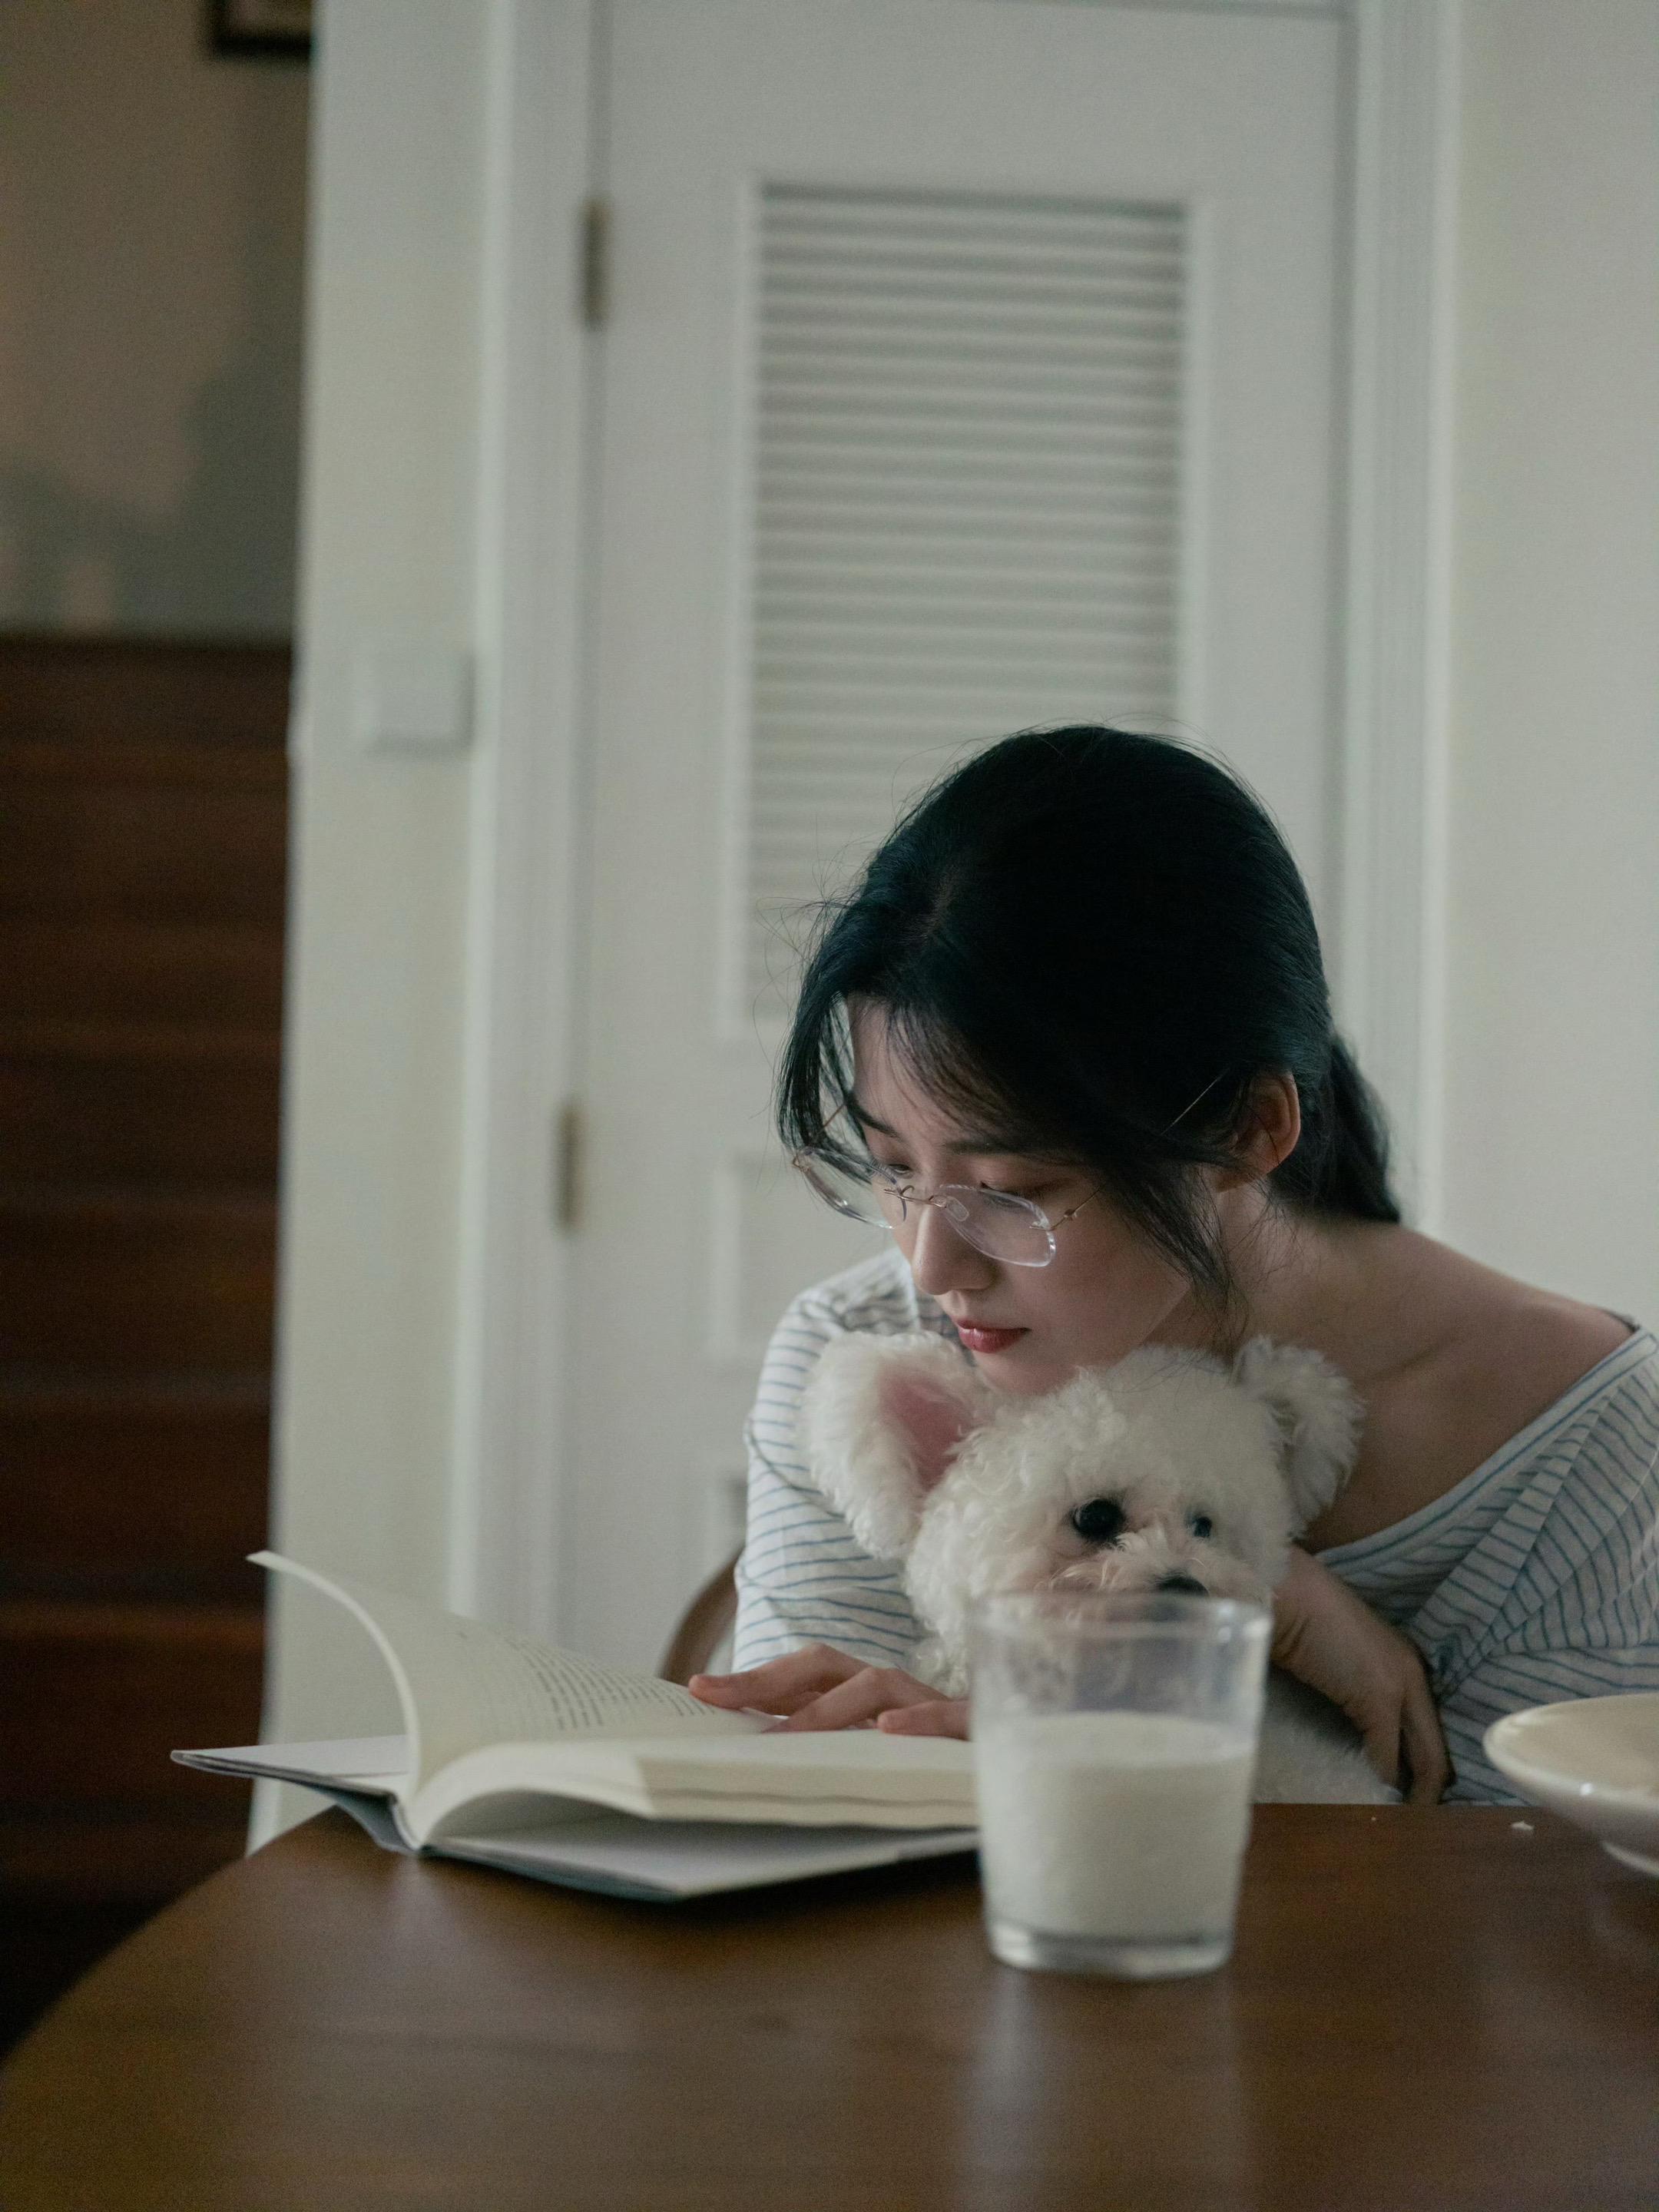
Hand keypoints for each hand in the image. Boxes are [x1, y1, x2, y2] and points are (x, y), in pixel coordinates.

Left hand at [689, 1644, 969, 1737]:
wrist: (1029, 1755)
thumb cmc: (943, 1759)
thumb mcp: (879, 1754)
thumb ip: (833, 1746)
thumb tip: (761, 1755)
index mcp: (865, 1695)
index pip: (801, 1675)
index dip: (752, 1679)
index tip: (697, 1690)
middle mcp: (892, 1691)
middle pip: (824, 1666)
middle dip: (767, 1679)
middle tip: (716, 1696)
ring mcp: (933, 1703)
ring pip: (875, 1688)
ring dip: (828, 1710)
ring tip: (786, 1737)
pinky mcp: (976, 1726)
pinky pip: (947, 1717)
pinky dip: (918, 1721)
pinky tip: (889, 1733)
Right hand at [1273, 1547, 1449, 1801]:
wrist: (1289, 1594)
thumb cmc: (1305, 1617)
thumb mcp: (1344, 1657)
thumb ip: (1358, 1687)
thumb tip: (1356, 1723)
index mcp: (1407, 1662)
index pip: (1428, 1726)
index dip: (1427, 1763)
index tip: (1417, 1792)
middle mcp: (1414, 1676)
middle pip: (1436, 1747)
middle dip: (1432, 1788)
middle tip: (1421, 1819)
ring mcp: (1401, 1688)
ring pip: (1423, 1756)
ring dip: (1413, 1791)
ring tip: (1404, 1817)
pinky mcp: (1379, 1701)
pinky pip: (1387, 1754)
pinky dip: (1384, 1777)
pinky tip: (1376, 1792)